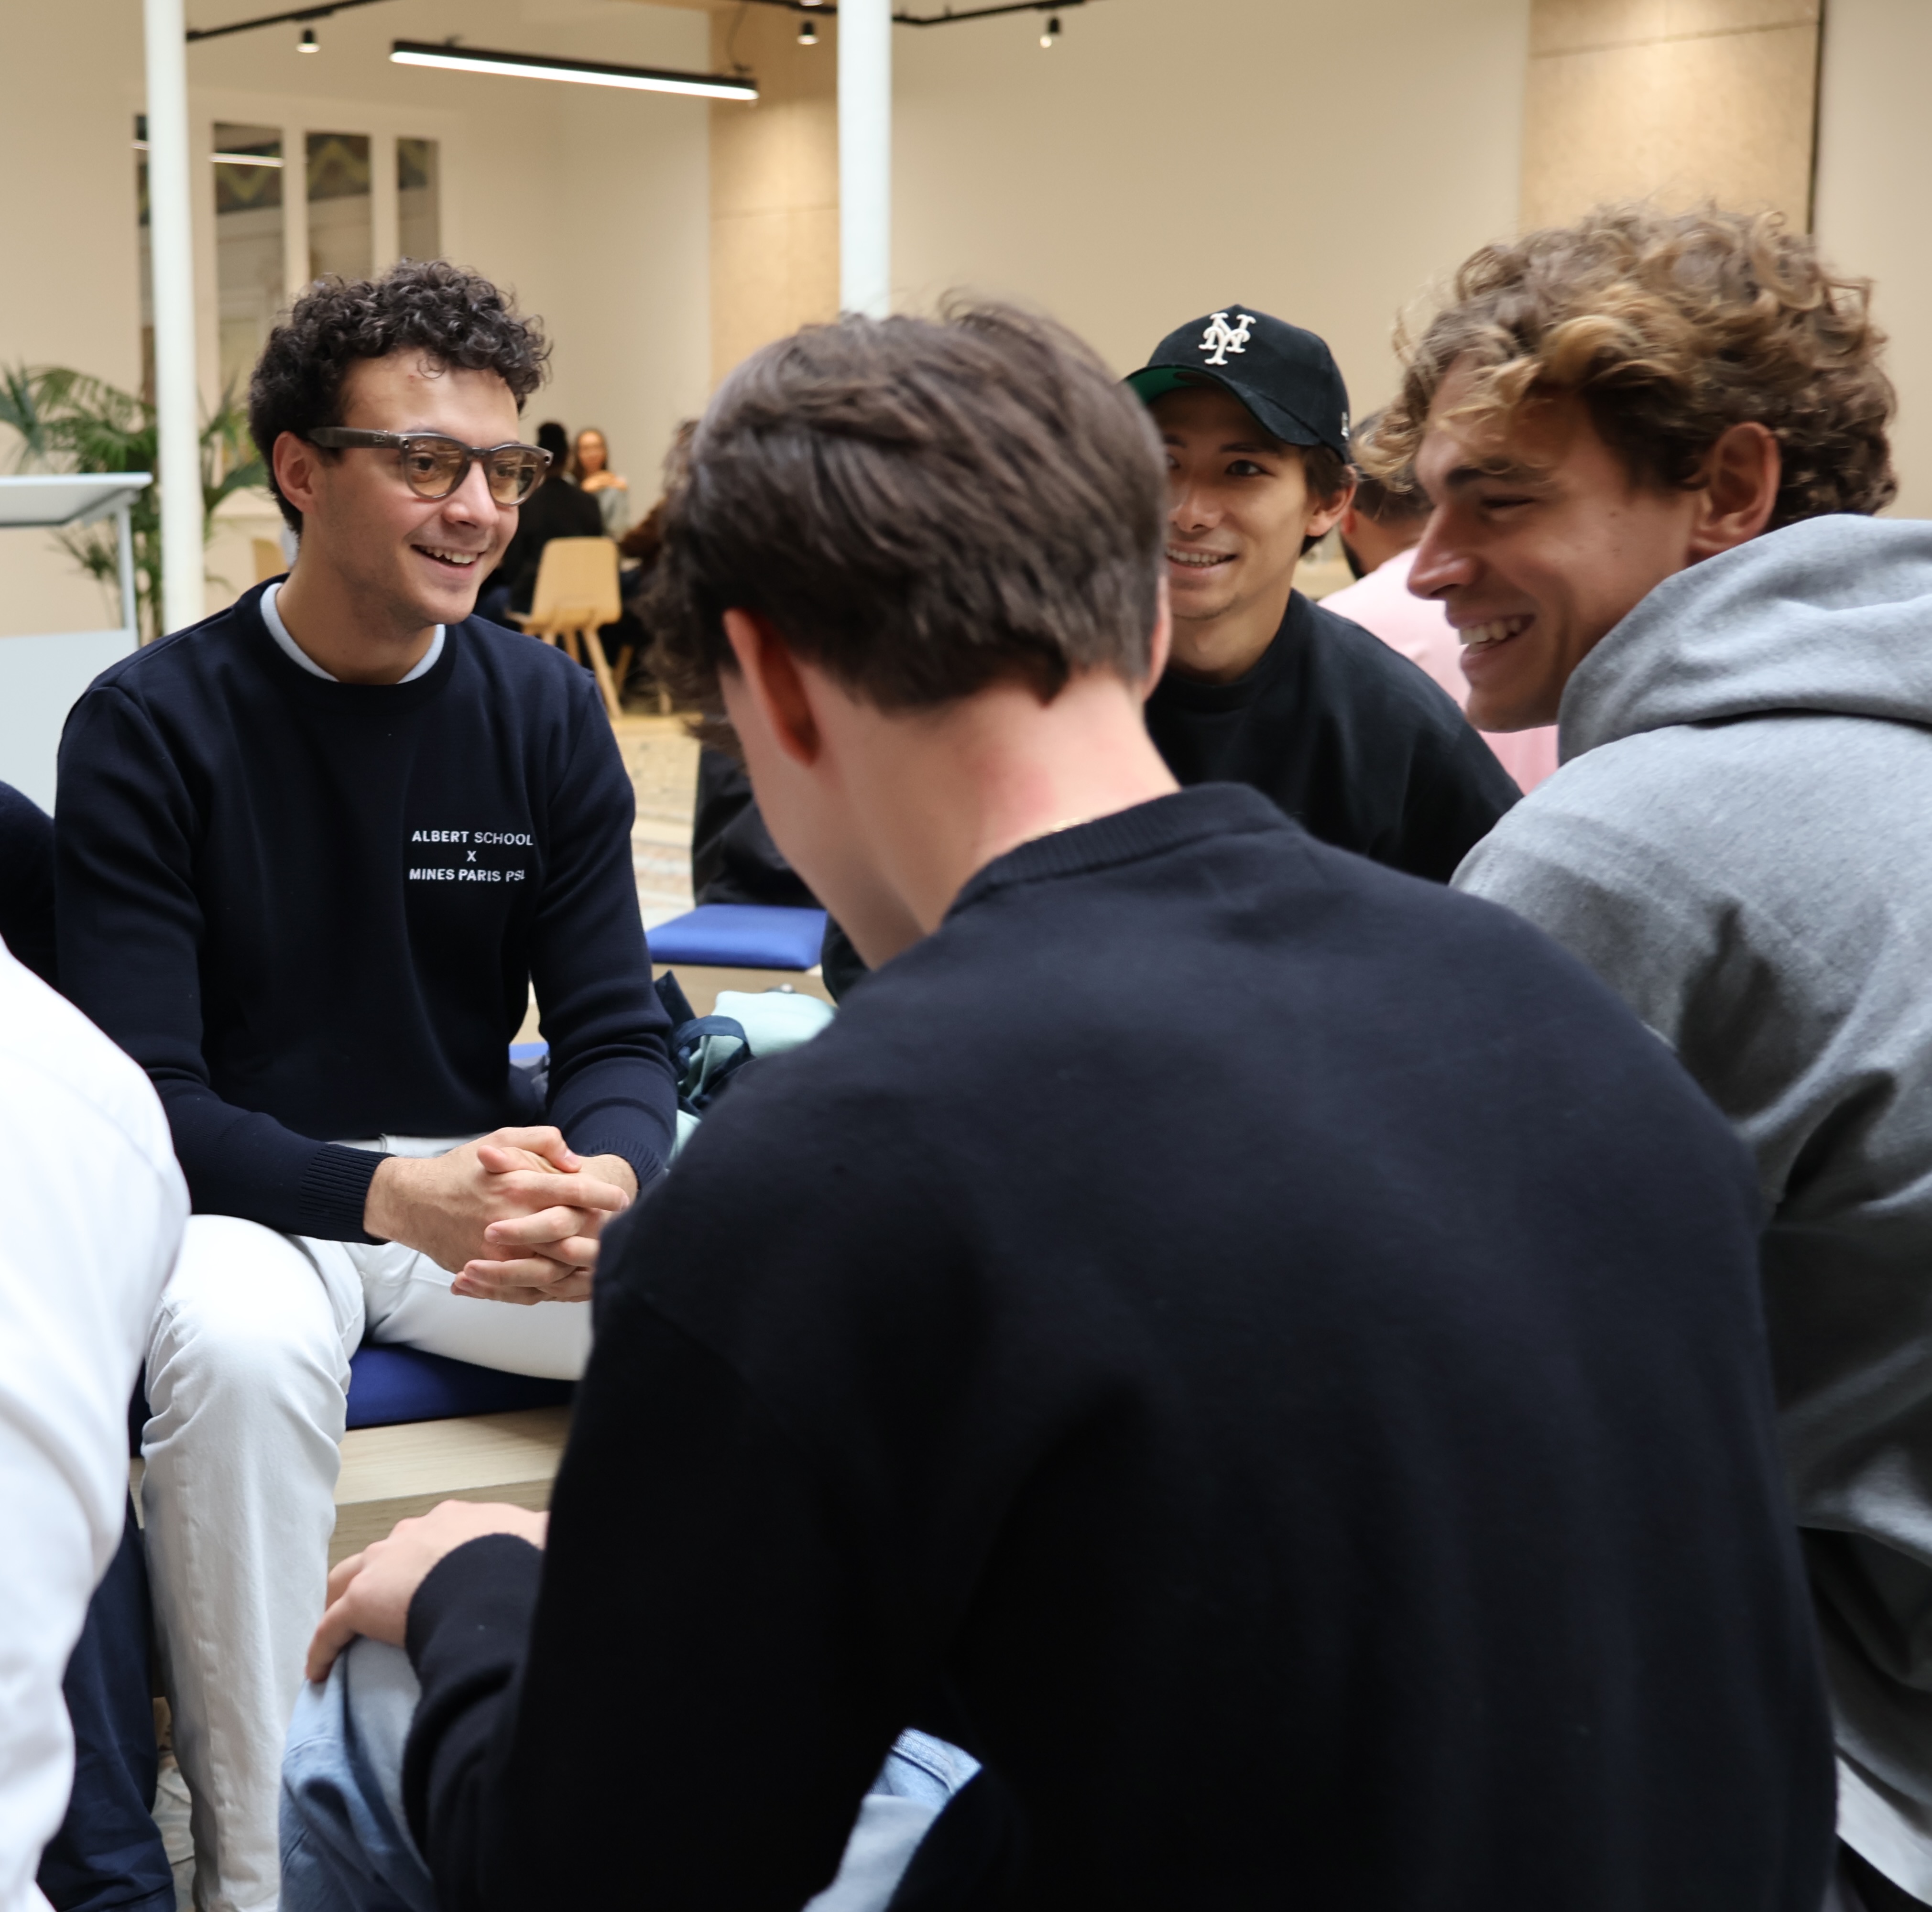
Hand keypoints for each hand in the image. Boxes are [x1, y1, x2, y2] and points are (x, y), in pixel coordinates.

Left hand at [305, 1499, 548, 1681]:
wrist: (485, 1579)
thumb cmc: (515, 1559)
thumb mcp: (541, 1538)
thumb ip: (545, 1537)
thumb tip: (559, 1535)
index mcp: (454, 1521)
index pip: (431, 1535)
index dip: (426, 1558)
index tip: (429, 1578)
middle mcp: (413, 1533)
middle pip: (385, 1552)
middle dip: (382, 1573)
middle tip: (388, 1603)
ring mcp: (383, 1564)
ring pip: (346, 1578)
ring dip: (343, 1600)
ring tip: (344, 1628)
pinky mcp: (360, 1602)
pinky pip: (330, 1628)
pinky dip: (322, 1648)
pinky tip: (319, 1671)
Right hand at [364, 1128, 630, 1284]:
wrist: (414, 1202)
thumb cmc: (461, 1169)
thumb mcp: (501, 1138)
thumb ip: (543, 1142)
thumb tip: (575, 1161)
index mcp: (516, 1186)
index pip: (572, 1191)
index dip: (602, 1195)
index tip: (622, 1199)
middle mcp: (510, 1223)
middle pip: (568, 1236)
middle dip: (599, 1236)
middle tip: (620, 1233)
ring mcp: (498, 1254)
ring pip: (552, 1270)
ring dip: (581, 1268)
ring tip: (604, 1263)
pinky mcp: (487, 1273)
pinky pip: (528, 1289)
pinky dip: (553, 1289)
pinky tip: (573, 1282)